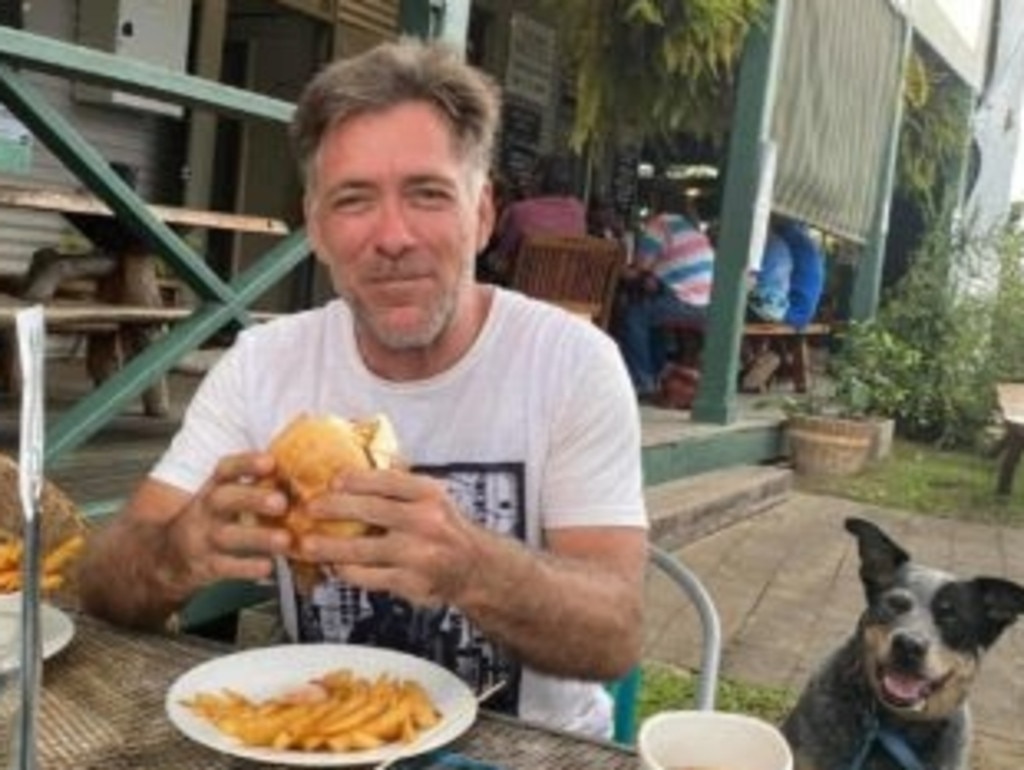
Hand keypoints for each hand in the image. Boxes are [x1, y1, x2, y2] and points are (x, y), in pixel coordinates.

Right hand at [160, 452, 291, 596]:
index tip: (269, 461)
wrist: (167, 558)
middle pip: (224, 500)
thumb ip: (255, 485)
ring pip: (227, 536)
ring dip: (258, 537)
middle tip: (281, 502)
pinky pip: (225, 567)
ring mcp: (203, 539)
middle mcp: (206, 511)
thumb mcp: (225, 497)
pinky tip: (268, 566)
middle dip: (253, 499)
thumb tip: (299, 471)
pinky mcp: (205, 567)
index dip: (246, 464)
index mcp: (213, 489)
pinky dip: (247, 568)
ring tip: (284, 539)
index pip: (225, 470)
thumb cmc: (212, 521)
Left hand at [297, 468, 482, 606]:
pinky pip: (369, 576)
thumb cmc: (446, 528)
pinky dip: (347, 571)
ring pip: (362, 549)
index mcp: (429, 495)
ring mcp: (418, 554)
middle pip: (371, 511)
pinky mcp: (410, 582)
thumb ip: (401, 483)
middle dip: (334, 508)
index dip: (356, 479)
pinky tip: (334, 566)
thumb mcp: (434, 497)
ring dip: (329, 547)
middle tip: (309, 508)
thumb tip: (360, 459)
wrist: (475, 568)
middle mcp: (426, 522)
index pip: (388, 481)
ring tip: (307, 545)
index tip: (332, 479)